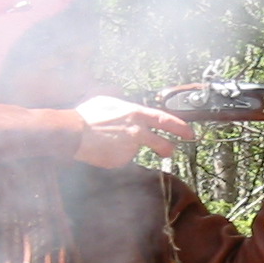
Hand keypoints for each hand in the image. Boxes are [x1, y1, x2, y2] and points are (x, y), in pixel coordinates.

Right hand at [72, 96, 196, 167]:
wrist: (74, 133)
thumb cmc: (87, 115)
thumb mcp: (107, 101)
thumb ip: (121, 104)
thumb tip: (125, 102)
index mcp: (135, 114)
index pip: (164, 119)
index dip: (179, 126)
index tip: (189, 132)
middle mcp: (137, 131)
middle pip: (162, 142)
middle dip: (171, 145)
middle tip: (174, 148)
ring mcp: (130, 148)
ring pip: (137, 150)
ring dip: (132, 148)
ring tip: (121, 144)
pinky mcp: (121, 161)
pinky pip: (122, 159)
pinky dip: (115, 156)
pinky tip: (103, 150)